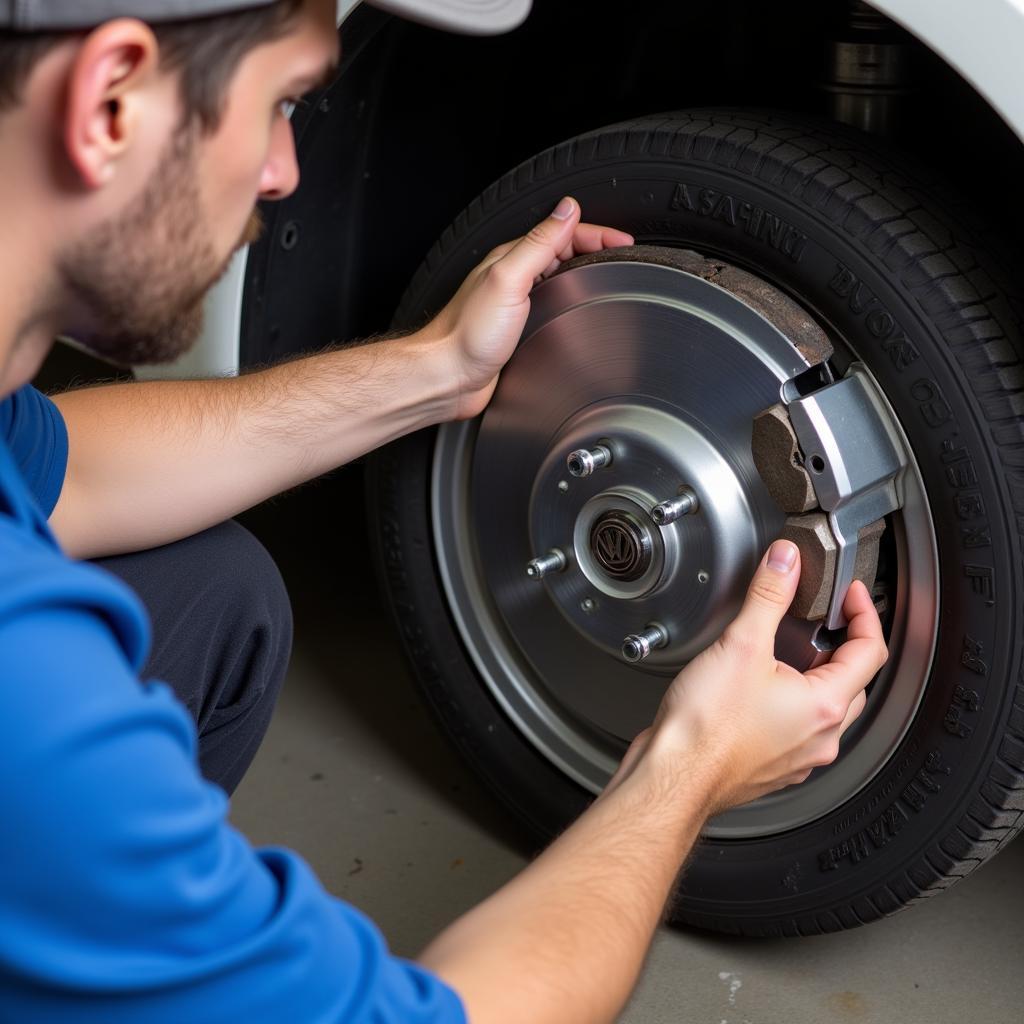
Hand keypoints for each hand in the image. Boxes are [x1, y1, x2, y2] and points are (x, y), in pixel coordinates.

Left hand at [423, 197, 633, 420]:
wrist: (447, 378)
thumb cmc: (468, 335)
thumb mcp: (508, 279)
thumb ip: (538, 243)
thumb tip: (566, 210)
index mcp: (513, 258)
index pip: (563, 233)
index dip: (598, 235)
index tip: (625, 244)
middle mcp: (514, 277)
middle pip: (564, 253)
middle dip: (597, 250)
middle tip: (626, 258)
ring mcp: (516, 303)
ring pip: (559, 278)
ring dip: (586, 273)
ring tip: (610, 277)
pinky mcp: (517, 329)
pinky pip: (552, 305)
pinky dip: (572, 300)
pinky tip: (579, 309)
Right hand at [614, 539, 887, 814]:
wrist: (673, 776)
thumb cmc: (705, 729)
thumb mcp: (741, 645)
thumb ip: (768, 596)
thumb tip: (785, 562)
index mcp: (825, 707)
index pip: (870, 652)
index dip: (864, 614)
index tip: (851, 595)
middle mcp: (820, 737)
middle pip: (852, 682)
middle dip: (841, 646)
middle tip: (823, 620)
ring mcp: (798, 757)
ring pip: (823, 710)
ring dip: (814, 677)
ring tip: (784, 653)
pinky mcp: (772, 766)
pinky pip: (795, 730)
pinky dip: (788, 704)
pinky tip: (756, 691)